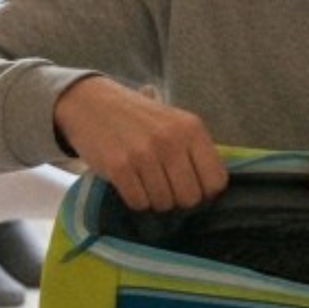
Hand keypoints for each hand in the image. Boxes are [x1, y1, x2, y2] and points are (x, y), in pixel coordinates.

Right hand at [52, 76, 227, 212]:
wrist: (91, 103)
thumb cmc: (138, 118)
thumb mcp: (174, 122)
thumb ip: (194, 150)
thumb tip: (212, 190)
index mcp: (192, 128)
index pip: (217, 181)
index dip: (206, 193)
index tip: (192, 189)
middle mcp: (171, 140)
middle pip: (190, 198)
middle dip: (179, 201)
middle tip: (166, 189)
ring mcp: (144, 154)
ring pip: (164, 203)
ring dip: (155, 200)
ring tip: (145, 182)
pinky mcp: (119, 167)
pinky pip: (139, 203)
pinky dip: (136, 200)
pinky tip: (131, 183)